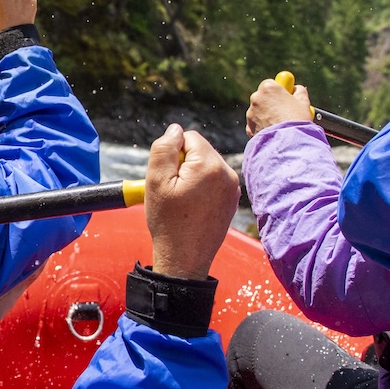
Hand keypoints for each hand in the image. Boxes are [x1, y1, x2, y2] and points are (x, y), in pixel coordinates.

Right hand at [145, 124, 238, 280]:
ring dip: (192, 176)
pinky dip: (202, 189)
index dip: (172, 154)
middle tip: (173, 191)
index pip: (189, 137)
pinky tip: (192, 208)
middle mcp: (227, 173)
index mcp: (210, 165)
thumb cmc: (168, 222)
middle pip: (200, 151)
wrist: (184, 258)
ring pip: (207, 166)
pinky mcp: (232, 200)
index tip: (168, 177)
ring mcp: (233, 188)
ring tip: (183, 201)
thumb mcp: (156, 181)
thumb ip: (164, 148)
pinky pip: (214, 182)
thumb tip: (175, 130)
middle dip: (183, 164)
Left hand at [246, 79, 312, 136]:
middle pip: (263, 97)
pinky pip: (256, 125)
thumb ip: (299, 91)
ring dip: (267, 116)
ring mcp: (250, 113)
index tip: (285, 96)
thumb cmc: (297, 120)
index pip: (271, 84)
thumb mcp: (303, 102)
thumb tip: (297, 89)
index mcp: (268, 88)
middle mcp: (256, 98)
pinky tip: (274, 131)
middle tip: (284, 111)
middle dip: (271, 103)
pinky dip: (263, 127)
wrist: (289, 142)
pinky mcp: (249, 127)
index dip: (279, 91)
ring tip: (281, 124)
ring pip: (259, 112)